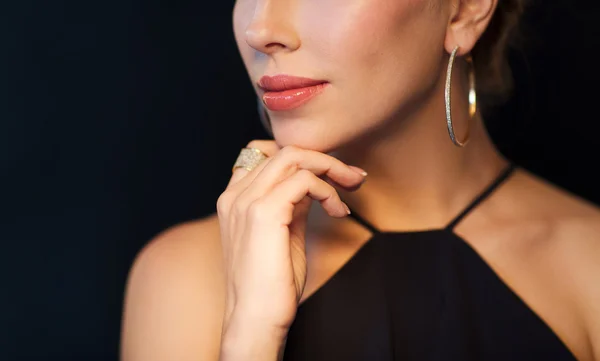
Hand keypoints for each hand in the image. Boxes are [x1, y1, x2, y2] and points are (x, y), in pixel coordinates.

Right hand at [217, 140, 366, 334]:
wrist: (255, 318)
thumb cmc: (271, 283)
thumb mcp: (283, 233)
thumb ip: (292, 204)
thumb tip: (312, 184)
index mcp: (234, 199)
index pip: (263, 153)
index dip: (300, 156)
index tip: (329, 173)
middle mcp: (235, 195)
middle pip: (283, 150)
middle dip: (325, 159)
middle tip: (353, 177)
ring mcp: (246, 201)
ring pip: (294, 157)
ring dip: (331, 169)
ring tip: (352, 188)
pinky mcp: (263, 212)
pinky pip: (304, 180)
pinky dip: (328, 191)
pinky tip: (339, 211)